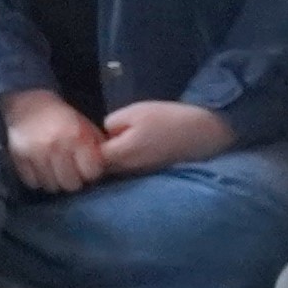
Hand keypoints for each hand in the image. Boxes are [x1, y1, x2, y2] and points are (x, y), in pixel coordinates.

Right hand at [0, 88, 108, 193]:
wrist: (29, 104)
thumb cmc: (64, 120)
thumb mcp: (86, 128)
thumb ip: (98, 149)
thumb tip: (107, 171)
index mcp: (76, 137)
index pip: (91, 173)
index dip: (90, 173)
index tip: (87, 167)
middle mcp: (56, 146)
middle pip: (71, 184)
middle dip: (73, 180)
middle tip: (70, 171)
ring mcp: (35, 152)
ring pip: (51, 186)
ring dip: (55, 182)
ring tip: (55, 171)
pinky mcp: (18, 156)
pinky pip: (32, 182)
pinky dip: (38, 180)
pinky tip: (41, 169)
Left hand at [92, 96, 233, 175]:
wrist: (204, 132)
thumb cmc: (167, 119)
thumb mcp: (133, 112)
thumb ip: (111, 124)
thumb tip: (103, 135)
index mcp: (121, 154)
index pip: (89, 159)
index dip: (83, 148)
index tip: (82, 136)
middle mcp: (129, 170)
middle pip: (101, 168)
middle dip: (94, 156)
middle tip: (95, 138)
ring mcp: (142, 174)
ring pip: (116, 170)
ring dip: (111, 159)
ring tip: (112, 141)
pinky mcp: (152, 173)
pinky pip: (131, 170)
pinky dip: (126, 161)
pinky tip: (131, 147)